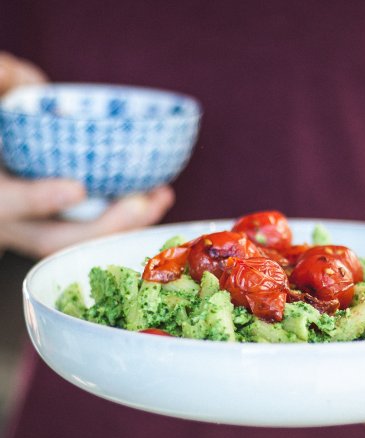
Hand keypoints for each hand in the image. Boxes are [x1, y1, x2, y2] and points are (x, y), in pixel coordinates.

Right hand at [0, 53, 174, 257]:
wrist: (8, 153)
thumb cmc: (5, 117)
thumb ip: (4, 82)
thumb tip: (20, 78)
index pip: (8, 202)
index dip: (39, 199)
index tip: (77, 189)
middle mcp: (11, 219)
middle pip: (53, 239)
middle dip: (102, 226)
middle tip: (140, 205)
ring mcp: (36, 229)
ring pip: (80, 245)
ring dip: (126, 226)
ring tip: (160, 198)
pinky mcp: (63, 230)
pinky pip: (96, 236)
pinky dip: (130, 221)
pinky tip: (158, 200)